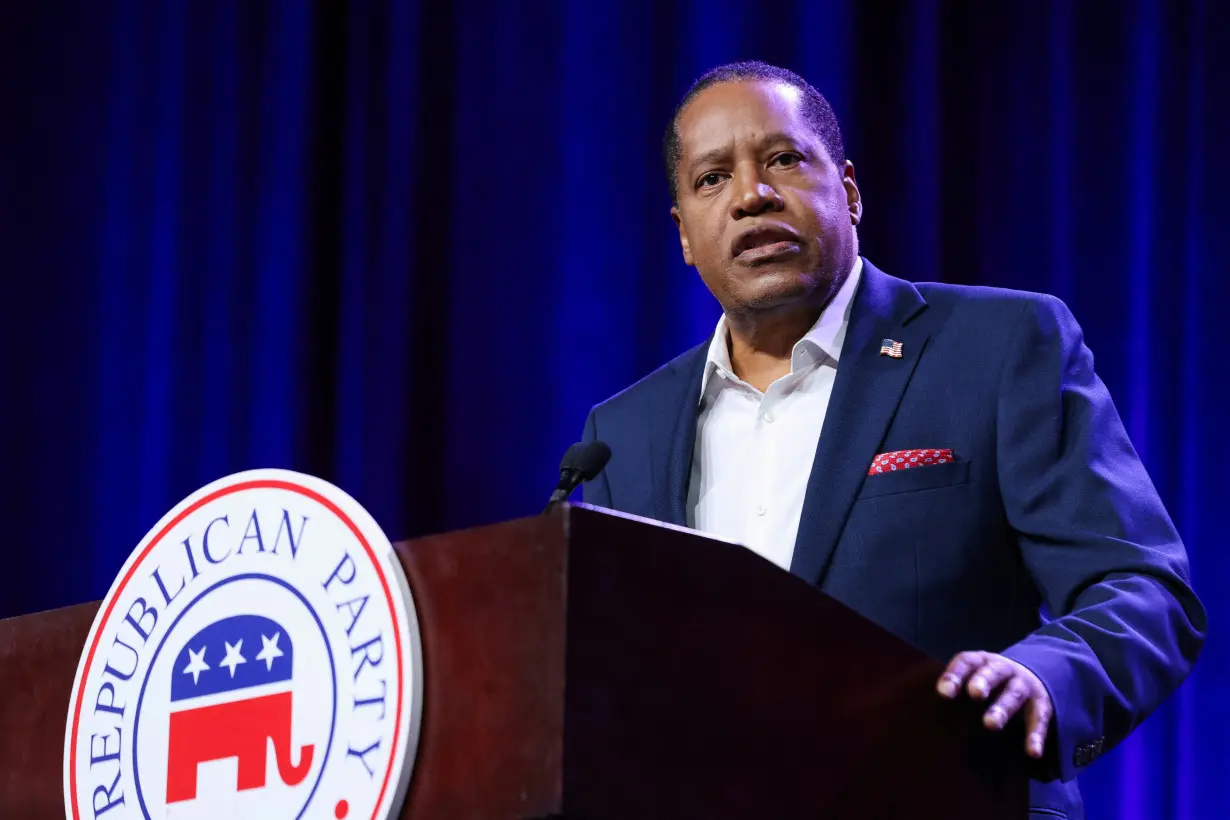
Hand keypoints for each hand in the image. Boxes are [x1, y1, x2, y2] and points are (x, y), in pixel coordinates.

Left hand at [937, 651, 1052, 758]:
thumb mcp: (973, 677)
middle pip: (993, 673)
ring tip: (990, 724)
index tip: (944, 692)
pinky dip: (1036, 735)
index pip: (966, 662)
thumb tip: (924, 711)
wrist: (1031, 676)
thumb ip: (955, 688)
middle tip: (975, 693)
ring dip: (1003, 708)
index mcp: (982, 661)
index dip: (955, 674)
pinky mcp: (1041, 704)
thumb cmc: (988, 682)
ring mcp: (1024, 685)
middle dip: (983, 681)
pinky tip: (1031, 752)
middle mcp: (1004, 669)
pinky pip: (1039, 719)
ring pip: (1014, 694)